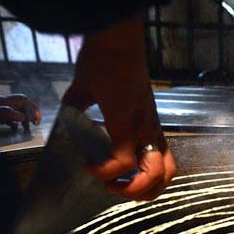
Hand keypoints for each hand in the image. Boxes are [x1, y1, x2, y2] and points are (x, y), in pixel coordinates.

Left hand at [0, 94, 41, 132]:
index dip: (32, 109)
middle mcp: (1, 103)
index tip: (36, 121)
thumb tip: (23, 117)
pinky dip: (13, 122)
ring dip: (23, 119)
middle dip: (30, 114)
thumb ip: (6, 114)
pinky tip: (13, 129)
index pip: (23, 101)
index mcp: (4, 102)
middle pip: (21, 105)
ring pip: (15, 111)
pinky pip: (7, 116)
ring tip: (26, 129)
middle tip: (35, 125)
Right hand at [62, 16, 175, 200]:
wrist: (113, 40)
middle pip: (166, 177)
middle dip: (142, 194)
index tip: (113, 176)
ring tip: (109, 185)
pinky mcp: (127, 124)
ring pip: (157, 175)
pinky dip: (107, 172)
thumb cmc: (105, 61)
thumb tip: (66, 118)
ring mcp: (142, 129)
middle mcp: (150, 131)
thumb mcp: (91, 93)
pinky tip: (91, 168)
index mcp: (147, 126)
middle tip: (117, 189)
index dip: (142, 179)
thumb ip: (80, 108)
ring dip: (133, 191)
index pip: (162, 163)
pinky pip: (124, 161)